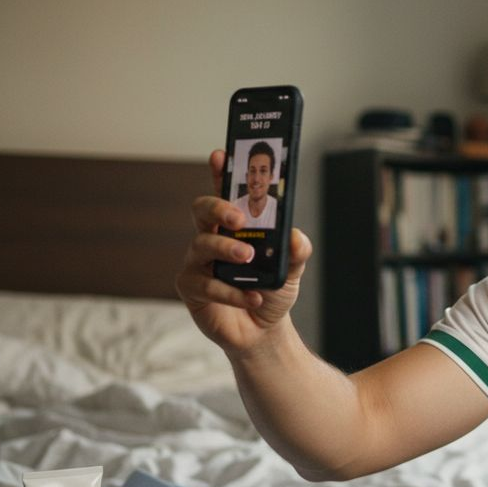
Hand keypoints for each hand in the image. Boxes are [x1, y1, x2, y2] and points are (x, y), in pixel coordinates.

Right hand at [175, 150, 311, 352]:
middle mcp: (210, 238)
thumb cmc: (271, 290)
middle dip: (218, 207)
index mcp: (233, 227)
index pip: (224, 192)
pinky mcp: (191, 288)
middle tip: (239, 218)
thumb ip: (296, 251)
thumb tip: (296, 237)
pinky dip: (232, 292)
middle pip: (201, 209)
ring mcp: (197, 262)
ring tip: (249, 259)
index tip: (220, 155)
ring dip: (227, 250)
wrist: (263, 330)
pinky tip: (252, 297)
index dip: (219, 172)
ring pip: (202, 245)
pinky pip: (206, 284)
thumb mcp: (291, 268)